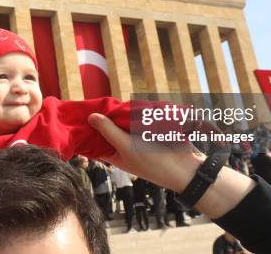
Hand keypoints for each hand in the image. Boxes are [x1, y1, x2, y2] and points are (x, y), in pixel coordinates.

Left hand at [88, 113, 255, 218]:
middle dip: (112, 115)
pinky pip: (143, 118)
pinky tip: (143, 108)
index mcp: (115, 154)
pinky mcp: (152, 130)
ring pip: (128, 119)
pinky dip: (143, 113)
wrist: (187, 168)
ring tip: (129, 107)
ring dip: (129, 112)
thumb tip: (91, 117)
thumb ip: (109, 132)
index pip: (96, 139)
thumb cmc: (154, 162)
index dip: (90, 127)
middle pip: (112, 125)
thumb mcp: (127, 147)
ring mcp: (139, 137)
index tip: (83, 111)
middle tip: (109, 102)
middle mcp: (125, 145)